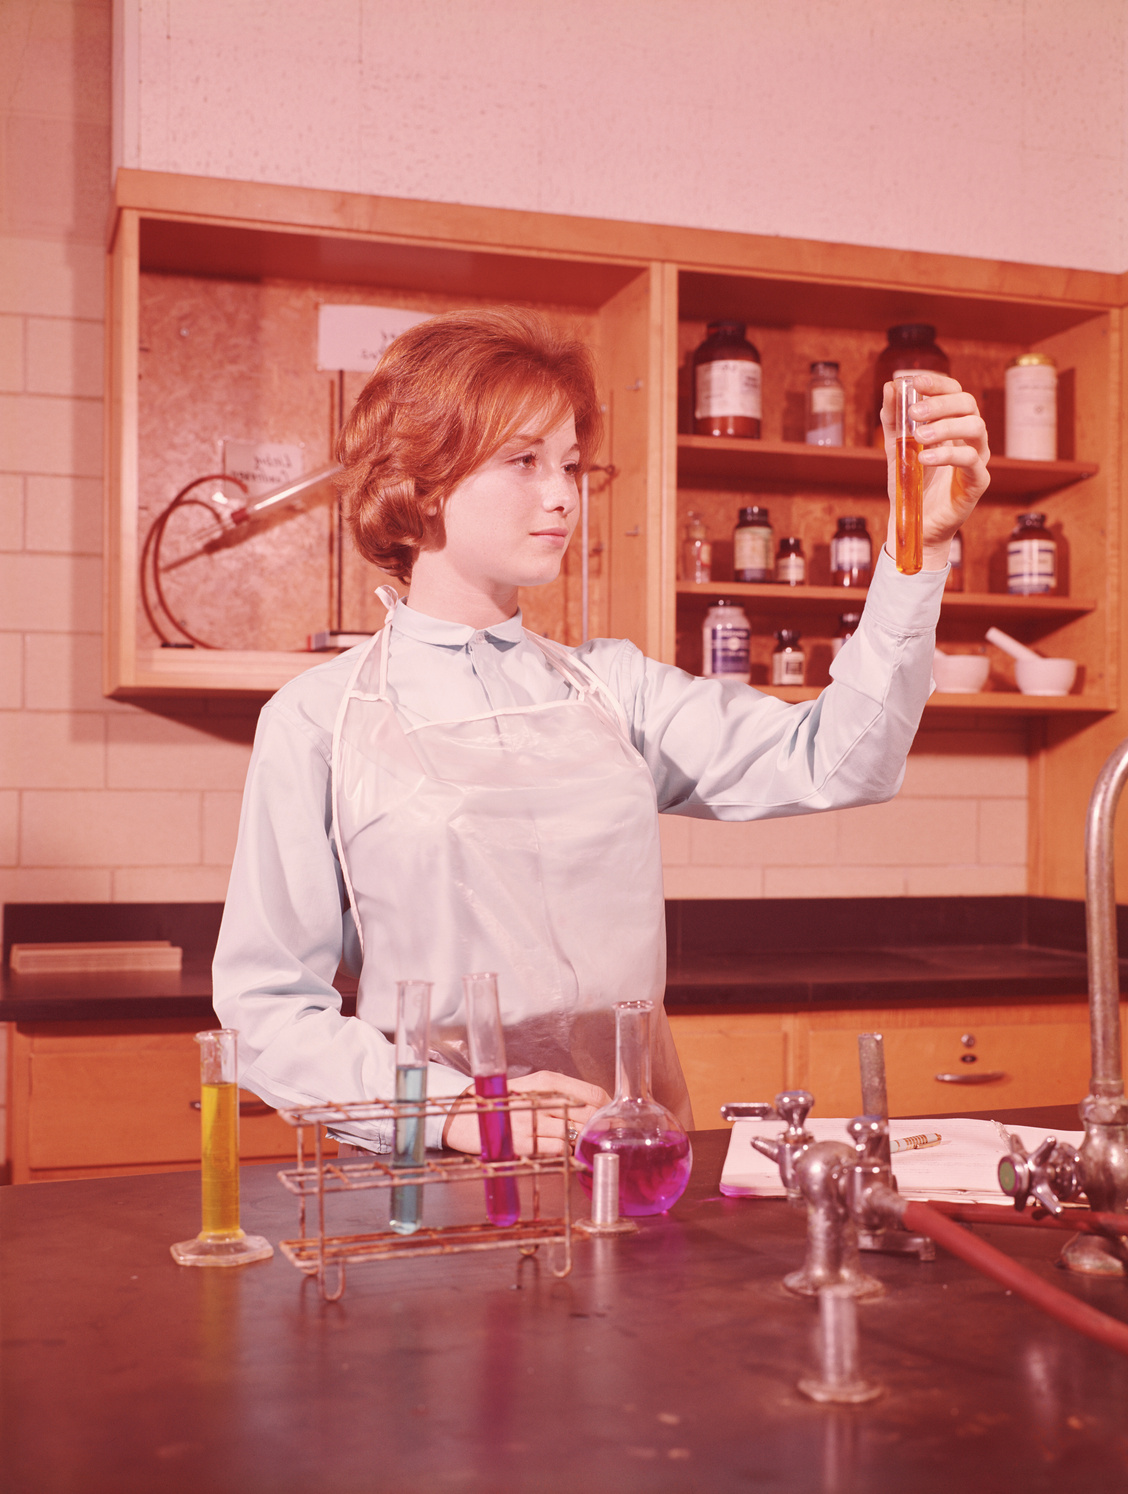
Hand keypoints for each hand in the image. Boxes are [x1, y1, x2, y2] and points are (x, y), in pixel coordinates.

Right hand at [442, 1071, 609, 1155]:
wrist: (465, 1117)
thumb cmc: (504, 1102)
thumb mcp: (533, 1089)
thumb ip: (561, 1095)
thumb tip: (595, 1108)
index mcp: (546, 1082)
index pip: (592, 1094)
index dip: (609, 1109)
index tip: (616, 1120)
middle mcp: (540, 1099)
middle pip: (588, 1116)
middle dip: (600, 1129)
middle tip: (608, 1137)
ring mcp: (531, 1123)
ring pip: (574, 1135)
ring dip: (584, 1144)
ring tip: (588, 1147)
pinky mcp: (523, 1145)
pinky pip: (557, 1151)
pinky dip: (568, 1155)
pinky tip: (572, 1156)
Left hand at [879, 372, 989, 569]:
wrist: (913, 521)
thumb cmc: (909, 484)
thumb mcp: (895, 448)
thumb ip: (893, 420)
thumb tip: (889, 386)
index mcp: (952, 425)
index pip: (955, 393)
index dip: (938, 384)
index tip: (916, 381)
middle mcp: (969, 438)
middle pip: (968, 405)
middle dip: (941, 403)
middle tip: (915, 411)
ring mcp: (977, 458)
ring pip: (975, 428)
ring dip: (945, 427)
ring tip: (919, 437)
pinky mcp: (977, 482)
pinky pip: (971, 461)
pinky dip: (948, 455)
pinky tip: (925, 459)